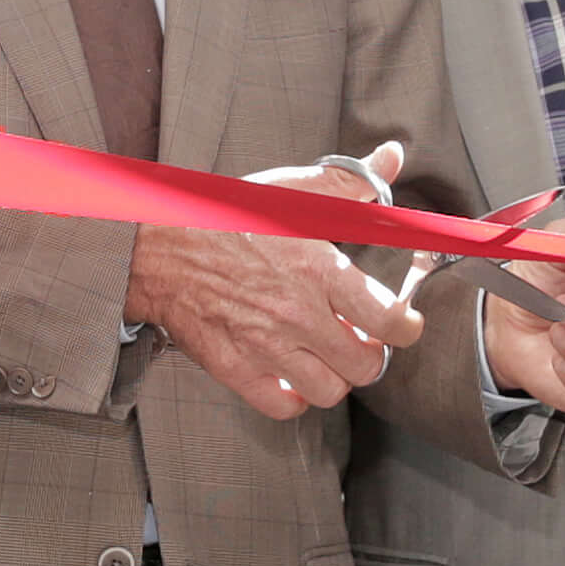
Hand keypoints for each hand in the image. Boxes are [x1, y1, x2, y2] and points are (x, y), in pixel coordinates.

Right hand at [126, 152, 428, 421]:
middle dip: (368, 354)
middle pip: (365, 366)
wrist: (158, 249)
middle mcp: (297, 314)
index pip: (389, 321)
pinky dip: (294, 397)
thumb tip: (391, 158)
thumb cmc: (224, 220)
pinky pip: (285, 407)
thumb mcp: (291, 193)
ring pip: (330, 392)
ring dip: (333, 376)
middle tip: (357, 338)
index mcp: (318, 269)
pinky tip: (291, 372)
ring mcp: (265, 346)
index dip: (406, 327)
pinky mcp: (236, 369)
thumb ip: (349, 183)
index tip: (402, 322)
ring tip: (324, 356)